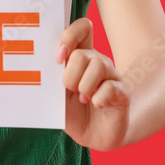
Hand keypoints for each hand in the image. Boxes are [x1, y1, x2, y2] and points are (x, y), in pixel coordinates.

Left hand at [58, 17, 129, 150]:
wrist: (94, 136)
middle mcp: (98, 62)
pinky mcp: (122, 92)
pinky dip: (98, 99)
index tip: (59, 58)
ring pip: (98, 65)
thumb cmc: (74, 113)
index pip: (82, 28)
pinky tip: (97, 106)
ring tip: (84, 99)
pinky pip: (110, 87)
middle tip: (71, 91)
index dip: (70, 36)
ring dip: (85, 87)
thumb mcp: (57, 96)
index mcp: (81, 57)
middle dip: (71, 76)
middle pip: (83, 53)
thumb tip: (42, 66)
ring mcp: (112, 76)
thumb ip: (52, 79)